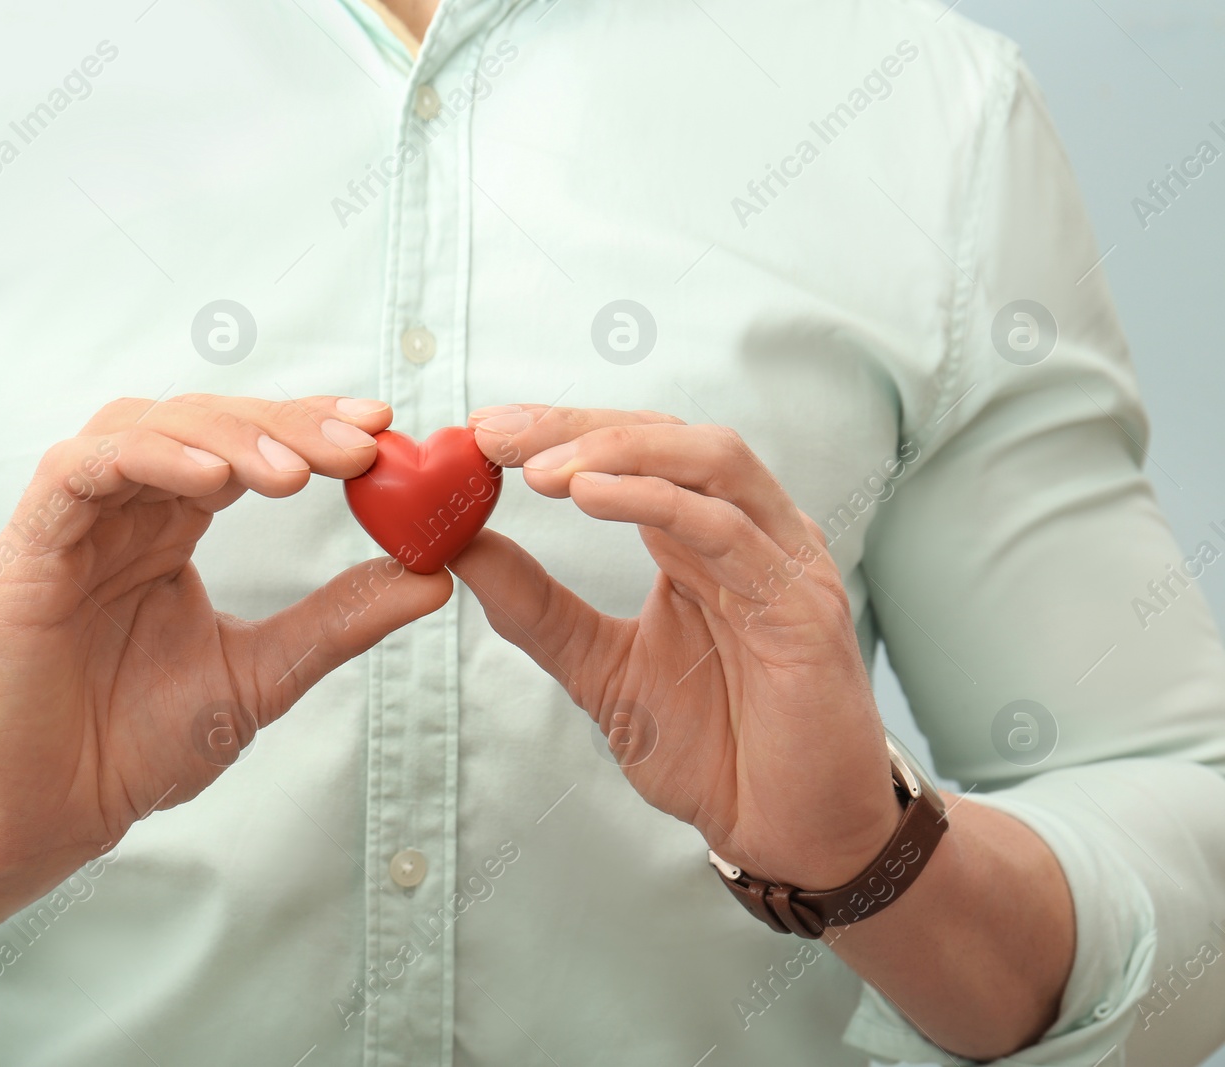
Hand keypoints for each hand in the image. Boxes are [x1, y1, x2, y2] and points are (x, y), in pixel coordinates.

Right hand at [0, 394, 452, 886]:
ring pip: (147, 426)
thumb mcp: (262, 674)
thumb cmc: (135, 748)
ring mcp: (73, 522)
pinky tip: (212, 482)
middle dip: (286, 424)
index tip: (383, 430)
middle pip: (205, 420)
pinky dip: (150, 460)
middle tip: (359, 446)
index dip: (310, 426)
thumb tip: (435, 576)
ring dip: (226, 435)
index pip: (245, 446)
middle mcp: (124, 510)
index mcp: (171, 528)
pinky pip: (82, 469)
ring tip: (295, 474)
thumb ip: (337, 620)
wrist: (47, 819)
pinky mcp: (26, 544)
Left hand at [453, 405, 898, 890]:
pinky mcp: (804, 606)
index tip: (481, 434)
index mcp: (702, 539)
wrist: (787, 832)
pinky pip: (730, 531)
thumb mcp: (598, 668)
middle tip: (495, 435)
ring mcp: (783, 561)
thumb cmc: (712, 749)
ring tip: (543, 469)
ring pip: (710, 460)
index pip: (633, 451)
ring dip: (619, 451)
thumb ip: (536, 608)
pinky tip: (592, 497)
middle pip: (667, 435)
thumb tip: (459, 548)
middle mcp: (748, 533)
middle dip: (576, 425)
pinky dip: (659, 502)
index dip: (559, 431)